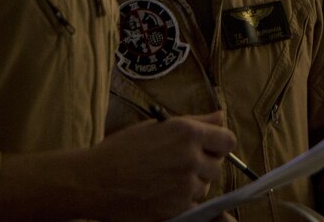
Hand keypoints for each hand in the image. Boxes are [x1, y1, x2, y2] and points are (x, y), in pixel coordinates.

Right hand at [82, 111, 236, 219]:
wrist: (95, 180)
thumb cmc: (122, 149)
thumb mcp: (158, 126)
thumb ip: (195, 121)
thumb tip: (221, 115)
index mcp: (187, 132)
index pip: (227, 140)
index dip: (218, 144)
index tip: (207, 148)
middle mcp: (190, 157)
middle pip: (217, 166)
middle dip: (203, 165)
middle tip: (178, 164)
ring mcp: (185, 185)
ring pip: (205, 187)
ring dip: (192, 184)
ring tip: (165, 178)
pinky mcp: (178, 208)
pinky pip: (194, 204)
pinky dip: (182, 201)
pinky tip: (162, 193)